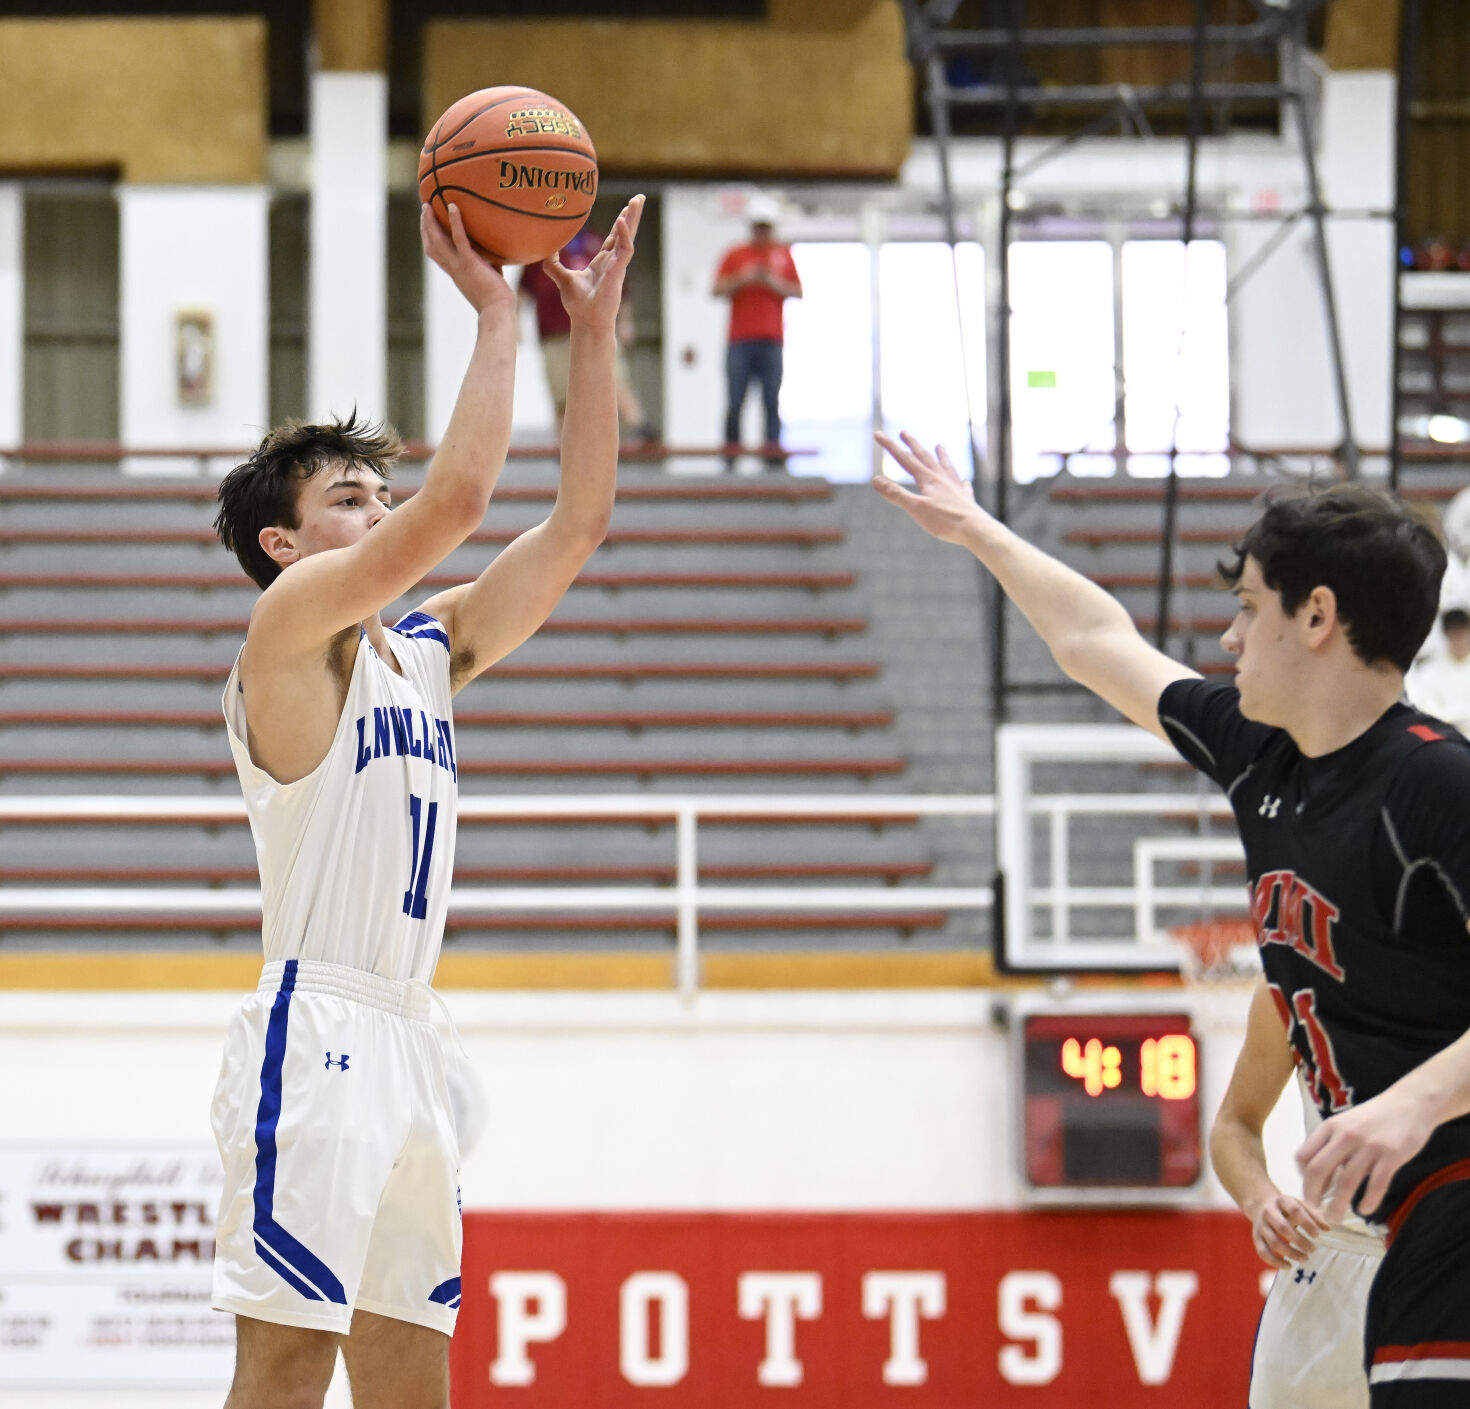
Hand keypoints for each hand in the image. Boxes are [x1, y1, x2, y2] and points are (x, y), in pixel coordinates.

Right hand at [421, 202, 514, 319]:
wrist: (497, 312)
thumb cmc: (497, 299)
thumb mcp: (489, 277)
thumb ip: (488, 264)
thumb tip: (498, 253)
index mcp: (455, 273)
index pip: (436, 255)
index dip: (429, 240)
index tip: (428, 226)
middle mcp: (453, 268)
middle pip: (431, 246)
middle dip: (425, 227)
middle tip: (424, 209)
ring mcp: (459, 265)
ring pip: (437, 240)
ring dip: (430, 222)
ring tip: (427, 205)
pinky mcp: (469, 262)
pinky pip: (459, 239)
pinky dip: (455, 222)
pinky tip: (453, 206)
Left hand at [545, 195, 644, 334]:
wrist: (586, 322)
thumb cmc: (578, 305)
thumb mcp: (562, 278)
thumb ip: (553, 263)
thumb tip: (543, 247)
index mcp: (603, 263)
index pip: (614, 238)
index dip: (619, 223)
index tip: (624, 208)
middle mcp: (613, 262)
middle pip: (626, 233)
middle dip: (633, 215)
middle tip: (639, 197)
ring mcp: (617, 267)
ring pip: (629, 237)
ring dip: (633, 219)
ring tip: (638, 200)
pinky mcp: (618, 272)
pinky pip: (625, 249)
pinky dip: (624, 234)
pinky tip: (622, 220)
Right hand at [872, 432, 987, 545]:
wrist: (975, 529)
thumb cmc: (945, 521)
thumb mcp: (915, 508)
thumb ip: (896, 494)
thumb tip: (875, 479)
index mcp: (928, 479)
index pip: (905, 459)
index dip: (890, 446)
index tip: (878, 434)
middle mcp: (942, 478)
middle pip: (925, 457)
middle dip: (912, 444)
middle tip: (904, 432)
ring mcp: (955, 487)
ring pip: (946, 466)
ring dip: (940, 455)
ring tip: (939, 446)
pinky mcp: (965, 499)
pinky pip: (962, 485)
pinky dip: (960, 481)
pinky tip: (963, 481)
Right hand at [1247, 1191, 1329, 1269]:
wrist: (1262, 1204)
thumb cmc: (1287, 1208)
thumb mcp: (1300, 1205)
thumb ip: (1315, 1215)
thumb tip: (1328, 1229)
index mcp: (1281, 1200)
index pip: (1294, 1210)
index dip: (1307, 1223)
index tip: (1318, 1235)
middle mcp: (1268, 1212)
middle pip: (1282, 1228)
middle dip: (1300, 1241)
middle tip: (1313, 1249)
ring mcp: (1261, 1225)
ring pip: (1274, 1242)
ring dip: (1291, 1253)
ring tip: (1305, 1258)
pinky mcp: (1256, 1237)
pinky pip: (1263, 1252)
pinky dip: (1275, 1262)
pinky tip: (1288, 1266)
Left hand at [1297, 1088, 1436, 1221]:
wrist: (1410, 1103)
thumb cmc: (1375, 1116)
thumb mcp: (1346, 1122)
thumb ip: (1332, 1143)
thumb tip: (1320, 1173)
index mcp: (1330, 1127)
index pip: (1303, 1155)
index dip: (1301, 1176)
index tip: (1308, 1190)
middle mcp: (1345, 1136)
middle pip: (1318, 1170)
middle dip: (1312, 1195)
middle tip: (1313, 1211)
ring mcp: (1368, 1146)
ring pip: (1346, 1182)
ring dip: (1338, 1205)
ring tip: (1333, 1218)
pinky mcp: (1391, 1156)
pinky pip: (1376, 1185)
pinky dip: (1368, 1201)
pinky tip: (1365, 1210)